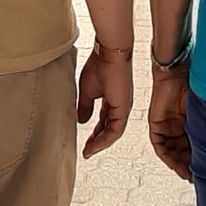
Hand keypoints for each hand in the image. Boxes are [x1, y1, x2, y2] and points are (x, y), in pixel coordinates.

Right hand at [76, 43, 132, 157]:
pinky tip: (95, 145)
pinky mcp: (123, 108)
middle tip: (87, 151)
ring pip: (113, 133)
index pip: (104, 122)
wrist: (109, 53)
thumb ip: (85, 106)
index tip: (85, 143)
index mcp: (113, 101)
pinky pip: (115, 130)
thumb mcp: (88, 91)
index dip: (95, 133)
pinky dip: (105, 139)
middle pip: (109, 130)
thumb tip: (81, 120)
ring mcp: (123, 108)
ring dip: (100, 144)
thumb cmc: (100, 65)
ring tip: (89, 151)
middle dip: (97, 142)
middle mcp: (120, 106)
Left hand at [148, 66, 191, 181]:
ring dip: (179, 164)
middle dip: (190, 165)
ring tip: (189, 173)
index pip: (194, 145)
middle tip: (198, 177)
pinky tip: (175, 165)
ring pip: (172, 151)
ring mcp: (166, 126)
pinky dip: (168, 156)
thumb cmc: (197, 88)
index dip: (200, 159)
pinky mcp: (156, 125)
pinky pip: (160, 146)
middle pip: (183, 151)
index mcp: (191, 122)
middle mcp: (178, 126)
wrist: (180, 73)